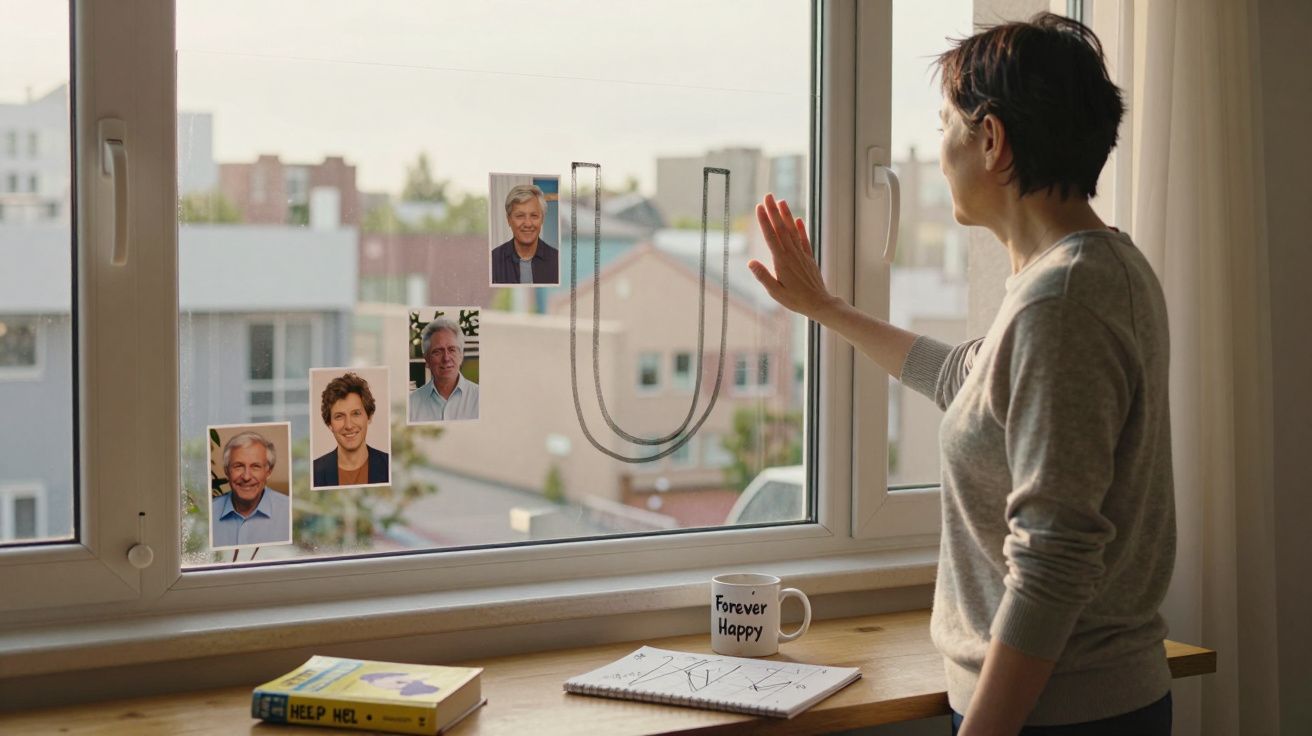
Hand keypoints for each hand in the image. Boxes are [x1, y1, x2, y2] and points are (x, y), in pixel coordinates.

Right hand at [749, 194, 839, 321]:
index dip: (764, 220)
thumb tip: (750, 262)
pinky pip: (805, 240)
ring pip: (793, 231)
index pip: (770, 236)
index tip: (759, 207)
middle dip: (773, 211)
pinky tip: (798, 219)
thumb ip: (763, 276)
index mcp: (781, 261)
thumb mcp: (775, 292)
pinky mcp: (809, 258)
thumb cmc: (795, 300)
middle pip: (781, 228)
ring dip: (787, 215)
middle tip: (768, 196)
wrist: (819, 304)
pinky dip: (801, 229)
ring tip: (781, 201)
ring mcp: (801, 254)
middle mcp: (792, 254)